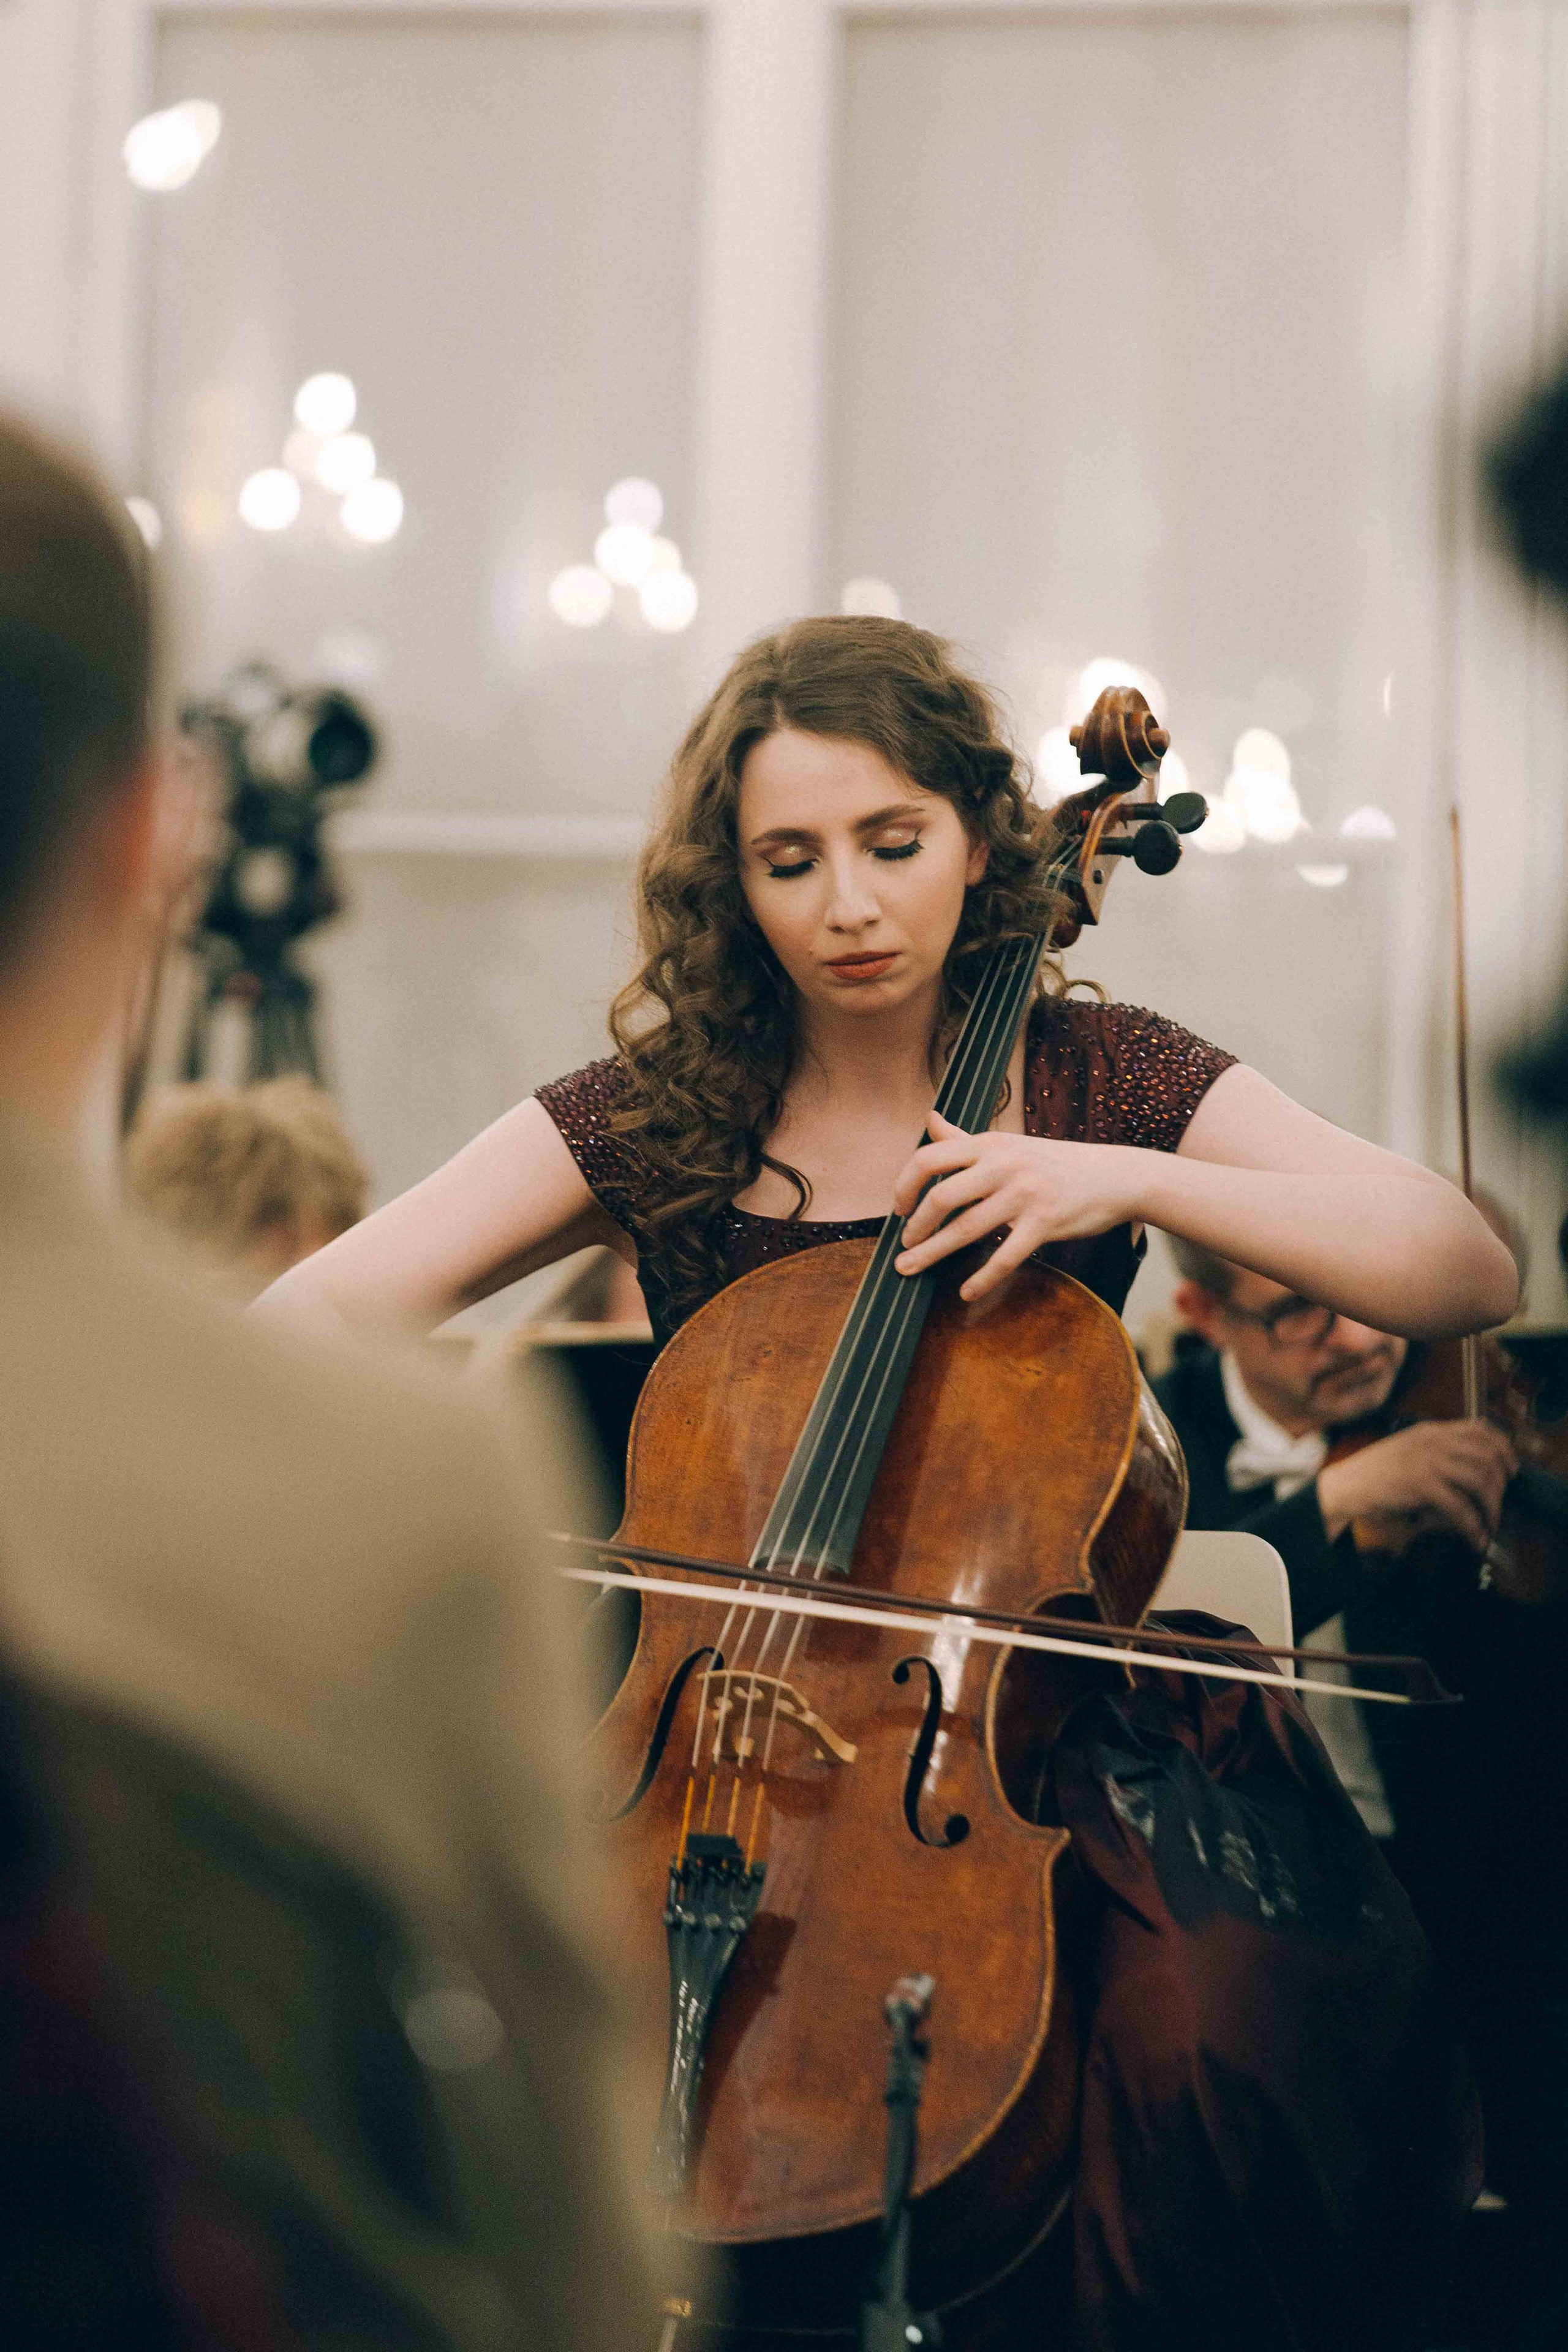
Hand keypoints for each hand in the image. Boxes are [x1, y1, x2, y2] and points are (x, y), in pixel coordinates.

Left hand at [891, 1113, 1143, 1300]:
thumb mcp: (1008, 1144)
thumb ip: (965, 1138)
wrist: (1114, 1176)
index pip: (929, 1158)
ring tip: (909, 1269)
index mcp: (989, 1143)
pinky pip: (1004, 1256)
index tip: (899, 1208)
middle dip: (915, 1227)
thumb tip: (928, 1121)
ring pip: (966, 1229)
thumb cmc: (1054, 1163)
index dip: (905, 1185)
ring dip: (931, 1254)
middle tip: (905, 1246)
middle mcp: (1003, 1164)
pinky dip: (981, 1279)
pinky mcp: (1045, 1222)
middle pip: (941, 1196)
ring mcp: (1025, 1193)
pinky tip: (966, 1292)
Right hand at [1316, 1418, 1517, 1554]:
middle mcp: (1432, 1442)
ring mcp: (1427, 1462)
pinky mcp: (1421, 1486)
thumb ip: (1436, 1451)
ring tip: (1489, 1524)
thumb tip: (1470, 1470)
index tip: (1510, 1467)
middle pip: (1488, 1456)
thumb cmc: (1374, 1473)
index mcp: (1430, 1431)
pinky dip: (1473, 1527)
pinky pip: (1461, 1509)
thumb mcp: (1407, 1450)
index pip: (1480, 1429)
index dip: (1503, 1448)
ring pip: (1481, 1481)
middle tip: (1499, 1504)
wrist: (1344, 1485)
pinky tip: (1475, 1537)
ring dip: (1492, 1508)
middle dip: (1502, 1484)